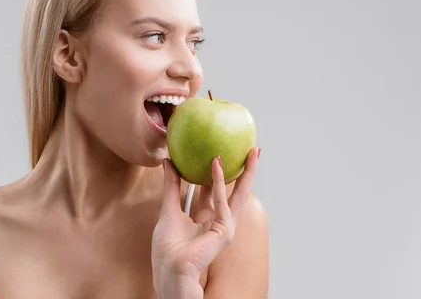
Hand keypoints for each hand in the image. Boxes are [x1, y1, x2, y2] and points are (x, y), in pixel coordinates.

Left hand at [151, 147, 259, 294]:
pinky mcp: (225, 230)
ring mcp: (224, 225)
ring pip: (239, 194)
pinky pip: (222, 201)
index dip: (220, 173)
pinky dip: (218, 182)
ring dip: (246, 172)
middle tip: (252, 151)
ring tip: (251, 152)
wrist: (169, 269)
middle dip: (245, 171)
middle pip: (235, 191)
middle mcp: (218, 220)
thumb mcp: (169, 208)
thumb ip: (172, 185)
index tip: (223, 153)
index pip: (217, 190)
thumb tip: (169, 161)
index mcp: (206, 217)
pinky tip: (216, 164)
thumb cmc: (167, 247)